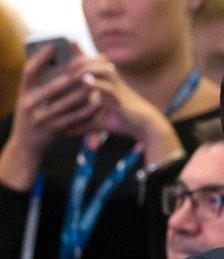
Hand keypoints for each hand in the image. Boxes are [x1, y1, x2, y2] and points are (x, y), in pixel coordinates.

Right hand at [0, 43, 98, 190]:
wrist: (27, 143)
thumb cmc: (34, 114)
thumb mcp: (32, 97)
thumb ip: (42, 82)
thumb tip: (59, 60)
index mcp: (23, 91)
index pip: (29, 71)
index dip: (40, 57)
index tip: (54, 46)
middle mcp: (28, 103)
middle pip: (51, 88)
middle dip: (69, 78)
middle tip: (86, 68)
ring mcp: (39, 118)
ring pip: (64, 104)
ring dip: (81, 94)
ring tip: (94, 84)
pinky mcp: (52, 130)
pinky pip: (72, 119)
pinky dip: (85, 111)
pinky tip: (97, 104)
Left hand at [73, 56, 181, 160]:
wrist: (145, 126)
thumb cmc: (122, 121)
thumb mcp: (98, 119)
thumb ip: (82, 121)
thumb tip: (64, 131)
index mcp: (107, 81)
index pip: (90, 62)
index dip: (76, 59)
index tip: (64, 69)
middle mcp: (112, 80)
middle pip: (93, 60)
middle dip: (78, 63)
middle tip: (66, 72)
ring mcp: (117, 87)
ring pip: (100, 69)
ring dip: (85, 69)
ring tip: (73, 76)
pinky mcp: (120, 98)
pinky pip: (107, 87)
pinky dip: (96, 84)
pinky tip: (86, 82)